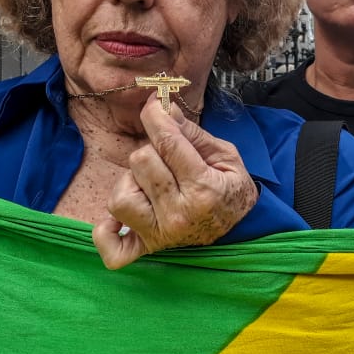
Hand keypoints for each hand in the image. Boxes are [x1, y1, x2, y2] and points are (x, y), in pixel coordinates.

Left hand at [91, 93, 257, 268]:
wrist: (244, 231)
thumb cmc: (233, 190)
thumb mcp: (225, 156)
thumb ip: (192, 133)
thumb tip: (163, 109)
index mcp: (202, 188)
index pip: (166, 142)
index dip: (155, 116)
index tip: (153, 105)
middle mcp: (178, 214)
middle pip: (140, 161)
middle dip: (152, 150)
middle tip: (168, 157)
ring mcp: (160, 234)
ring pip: (120, 196)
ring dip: (132, 182)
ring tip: (150, 184)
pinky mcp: (148, 248)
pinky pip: (113, 248)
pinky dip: (108, 233)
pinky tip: (118, 220)